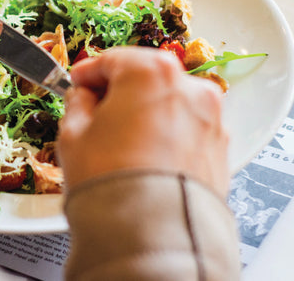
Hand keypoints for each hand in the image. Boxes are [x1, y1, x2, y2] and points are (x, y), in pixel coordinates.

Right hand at [58, 46, 229, 196]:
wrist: (152, 234)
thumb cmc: (112, 181)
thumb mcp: (73, 134)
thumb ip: (77, 104)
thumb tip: (83, 98)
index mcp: (150, 71)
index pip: (112, 59)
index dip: (88, 72)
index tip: (77, 83)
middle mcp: (188, 87)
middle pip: (146, 77)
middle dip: (120, 92)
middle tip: (95, 111)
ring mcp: (210, 118)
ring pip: (169, 103)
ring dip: (146, 113)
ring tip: (121, 142)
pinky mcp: (220, 148)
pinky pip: (186, 130)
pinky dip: (167, 135)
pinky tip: (145, 157)